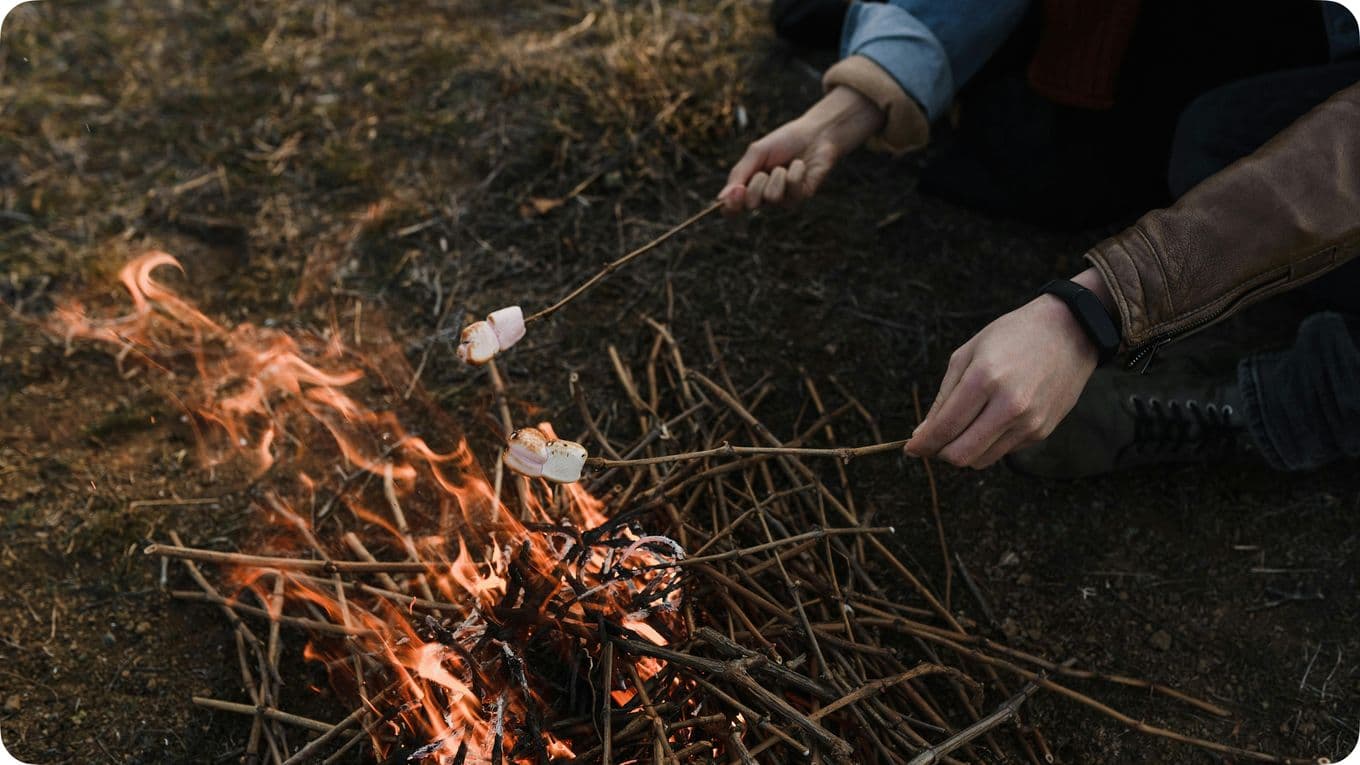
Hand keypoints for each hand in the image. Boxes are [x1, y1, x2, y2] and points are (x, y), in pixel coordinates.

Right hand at [719, 86, 883, 214]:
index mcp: (749, 188)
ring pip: (772, 197)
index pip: (732, 209)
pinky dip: (795, 171)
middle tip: (765, 170)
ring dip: (777, 175)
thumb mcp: (756, 153)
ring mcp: (784, 200)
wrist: (815, 133)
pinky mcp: (802, 197)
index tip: (737, 190)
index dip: (731, 206)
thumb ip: (739, 174)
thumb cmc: (783, 142)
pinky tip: (800, 165)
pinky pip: (792, 188)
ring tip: (785, 165)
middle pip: (750, 204)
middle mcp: (765, 199)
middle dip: (756, 183)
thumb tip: (720, 199)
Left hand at [905, 289, 1103, 468]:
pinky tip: (990, 420)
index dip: (922, 444)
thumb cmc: (1012, 336)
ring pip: (981, 460)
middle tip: (933, 442)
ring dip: (963, 451)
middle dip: (939, 453)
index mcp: (984, 379)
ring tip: (960, 429)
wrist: (1069, 332)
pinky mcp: (1042, 431)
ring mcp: (1029, 422)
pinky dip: (988, 443)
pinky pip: (1003, 451)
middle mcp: (1009, 405)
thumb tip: (922, 435)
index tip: (910, 448)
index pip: (945, 428)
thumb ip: (944, 397)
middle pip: (961, 455)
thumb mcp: (968, 354)